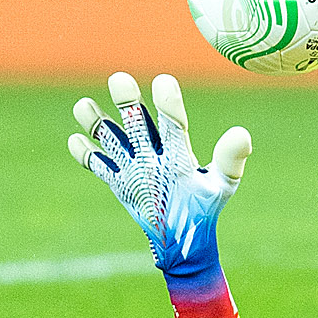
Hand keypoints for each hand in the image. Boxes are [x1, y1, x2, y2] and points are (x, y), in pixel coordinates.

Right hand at [68, 73, 251, 317]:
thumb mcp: (221, 184)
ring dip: (98, 123)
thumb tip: (242, 134)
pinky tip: (75, 141)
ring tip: (83, 105)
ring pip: (113, 139)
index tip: (163, 82)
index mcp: (179, 149)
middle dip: (128, 102)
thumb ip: (229, 159)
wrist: (185, 238)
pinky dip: (87, 156)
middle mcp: (154, 151)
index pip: (173, 121)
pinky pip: (100, 167)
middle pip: (138, 121)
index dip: (168, 102)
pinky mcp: (120, 183)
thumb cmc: (206, 207)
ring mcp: (135, 166)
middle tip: (119, 79)